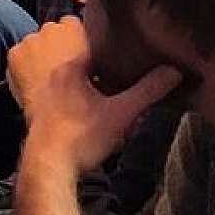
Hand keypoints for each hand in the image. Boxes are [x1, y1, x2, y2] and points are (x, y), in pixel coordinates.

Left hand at [8, 17, 181, 172]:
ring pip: (76, 85)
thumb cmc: (82, 137)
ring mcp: (44, 95)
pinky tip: (93, 116)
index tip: (136, 60)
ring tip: (114, 102)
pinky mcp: (40, 113)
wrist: (48, 167)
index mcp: (69, 68)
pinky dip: (81, 103)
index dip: (119, 53)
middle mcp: (52, 77)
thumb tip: (174, 71)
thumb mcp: (121, 113)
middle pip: (87, 67)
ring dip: (95, 91)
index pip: (97, 47)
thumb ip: (148, 90)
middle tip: (128, 86)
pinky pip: (65, 99)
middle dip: (109, 75)